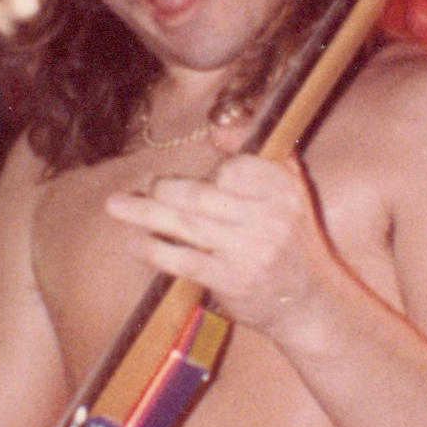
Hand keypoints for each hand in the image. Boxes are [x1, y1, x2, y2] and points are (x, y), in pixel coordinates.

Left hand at [105, 150, 336, 334]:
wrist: (310, 300)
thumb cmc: (289, 237)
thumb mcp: (288, 188)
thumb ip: (254, 153)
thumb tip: (217, 125)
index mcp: (283, 188)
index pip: (235, 168)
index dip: (209, 173)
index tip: (194, 179)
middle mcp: (271, 217)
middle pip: (202, 194)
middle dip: (164, 189)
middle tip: (142, 187)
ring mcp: (251, 250)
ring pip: (187, 224)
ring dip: (146, 213)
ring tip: (116, 205)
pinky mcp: (233, 281)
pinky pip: (185, 260)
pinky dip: (155, 249)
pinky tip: (135, 242)